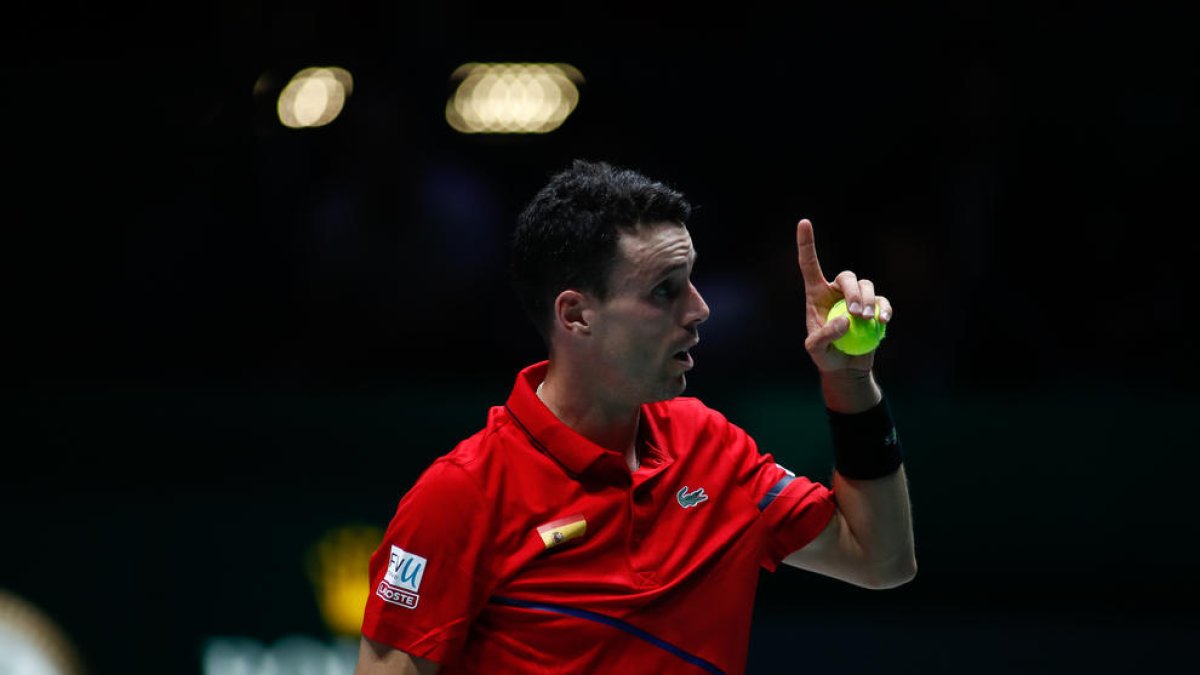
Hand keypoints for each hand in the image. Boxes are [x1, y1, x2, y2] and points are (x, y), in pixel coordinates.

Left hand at [795, 218, 892, 374]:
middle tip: (856, 314)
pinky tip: (883, 320)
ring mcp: (858, 298)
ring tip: (866, 319)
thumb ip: (824, 336)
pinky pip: (882, 301)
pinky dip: (884, 308)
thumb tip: (844, 320)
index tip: (804, 222)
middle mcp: (837, 291)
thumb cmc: (826, 356)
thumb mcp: (816, 350)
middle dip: (853, 291)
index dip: (806, 243)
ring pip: (866, 285)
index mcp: (816, 294)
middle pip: (847, 276)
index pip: (809, 265)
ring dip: (867, 300)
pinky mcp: (875, 309)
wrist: (847, 368)